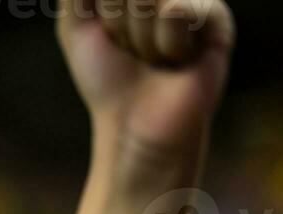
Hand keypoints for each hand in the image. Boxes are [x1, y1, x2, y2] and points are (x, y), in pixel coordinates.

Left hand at [58, 0, 234, 161]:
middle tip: (128, 50)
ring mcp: (192, 0)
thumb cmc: (106, 78)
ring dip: (138, 37)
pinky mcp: (215, 18)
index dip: (103, 10)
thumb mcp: (76, 26)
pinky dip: (165, 44)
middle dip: (115, 22)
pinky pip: (177, 9)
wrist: (133, 124)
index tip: (107, 36)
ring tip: (151, 59)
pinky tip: (175, 62)